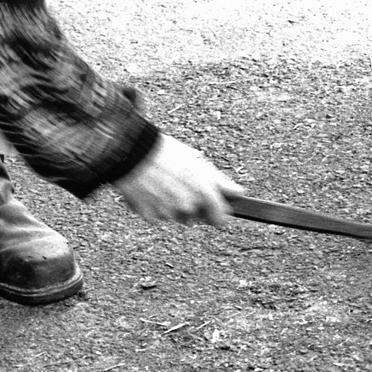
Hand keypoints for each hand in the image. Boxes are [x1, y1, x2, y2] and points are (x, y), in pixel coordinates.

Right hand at [113, 134, 241, 225]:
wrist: (132, 153)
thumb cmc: (166, 152)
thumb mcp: (197, 161)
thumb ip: (220, 181)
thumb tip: (238, 193)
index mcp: (203, 192)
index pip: (221, 218)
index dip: (219, 214)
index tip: (216, 210)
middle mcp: (188, 206)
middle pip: (196, 217)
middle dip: (192, 206)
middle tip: (181, 185)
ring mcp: (169, 213)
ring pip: (176, 217)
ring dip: (173, 206)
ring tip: (163, 184)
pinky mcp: (150, 216)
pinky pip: (158, 216)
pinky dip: (155, 206)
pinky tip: (150, 189)